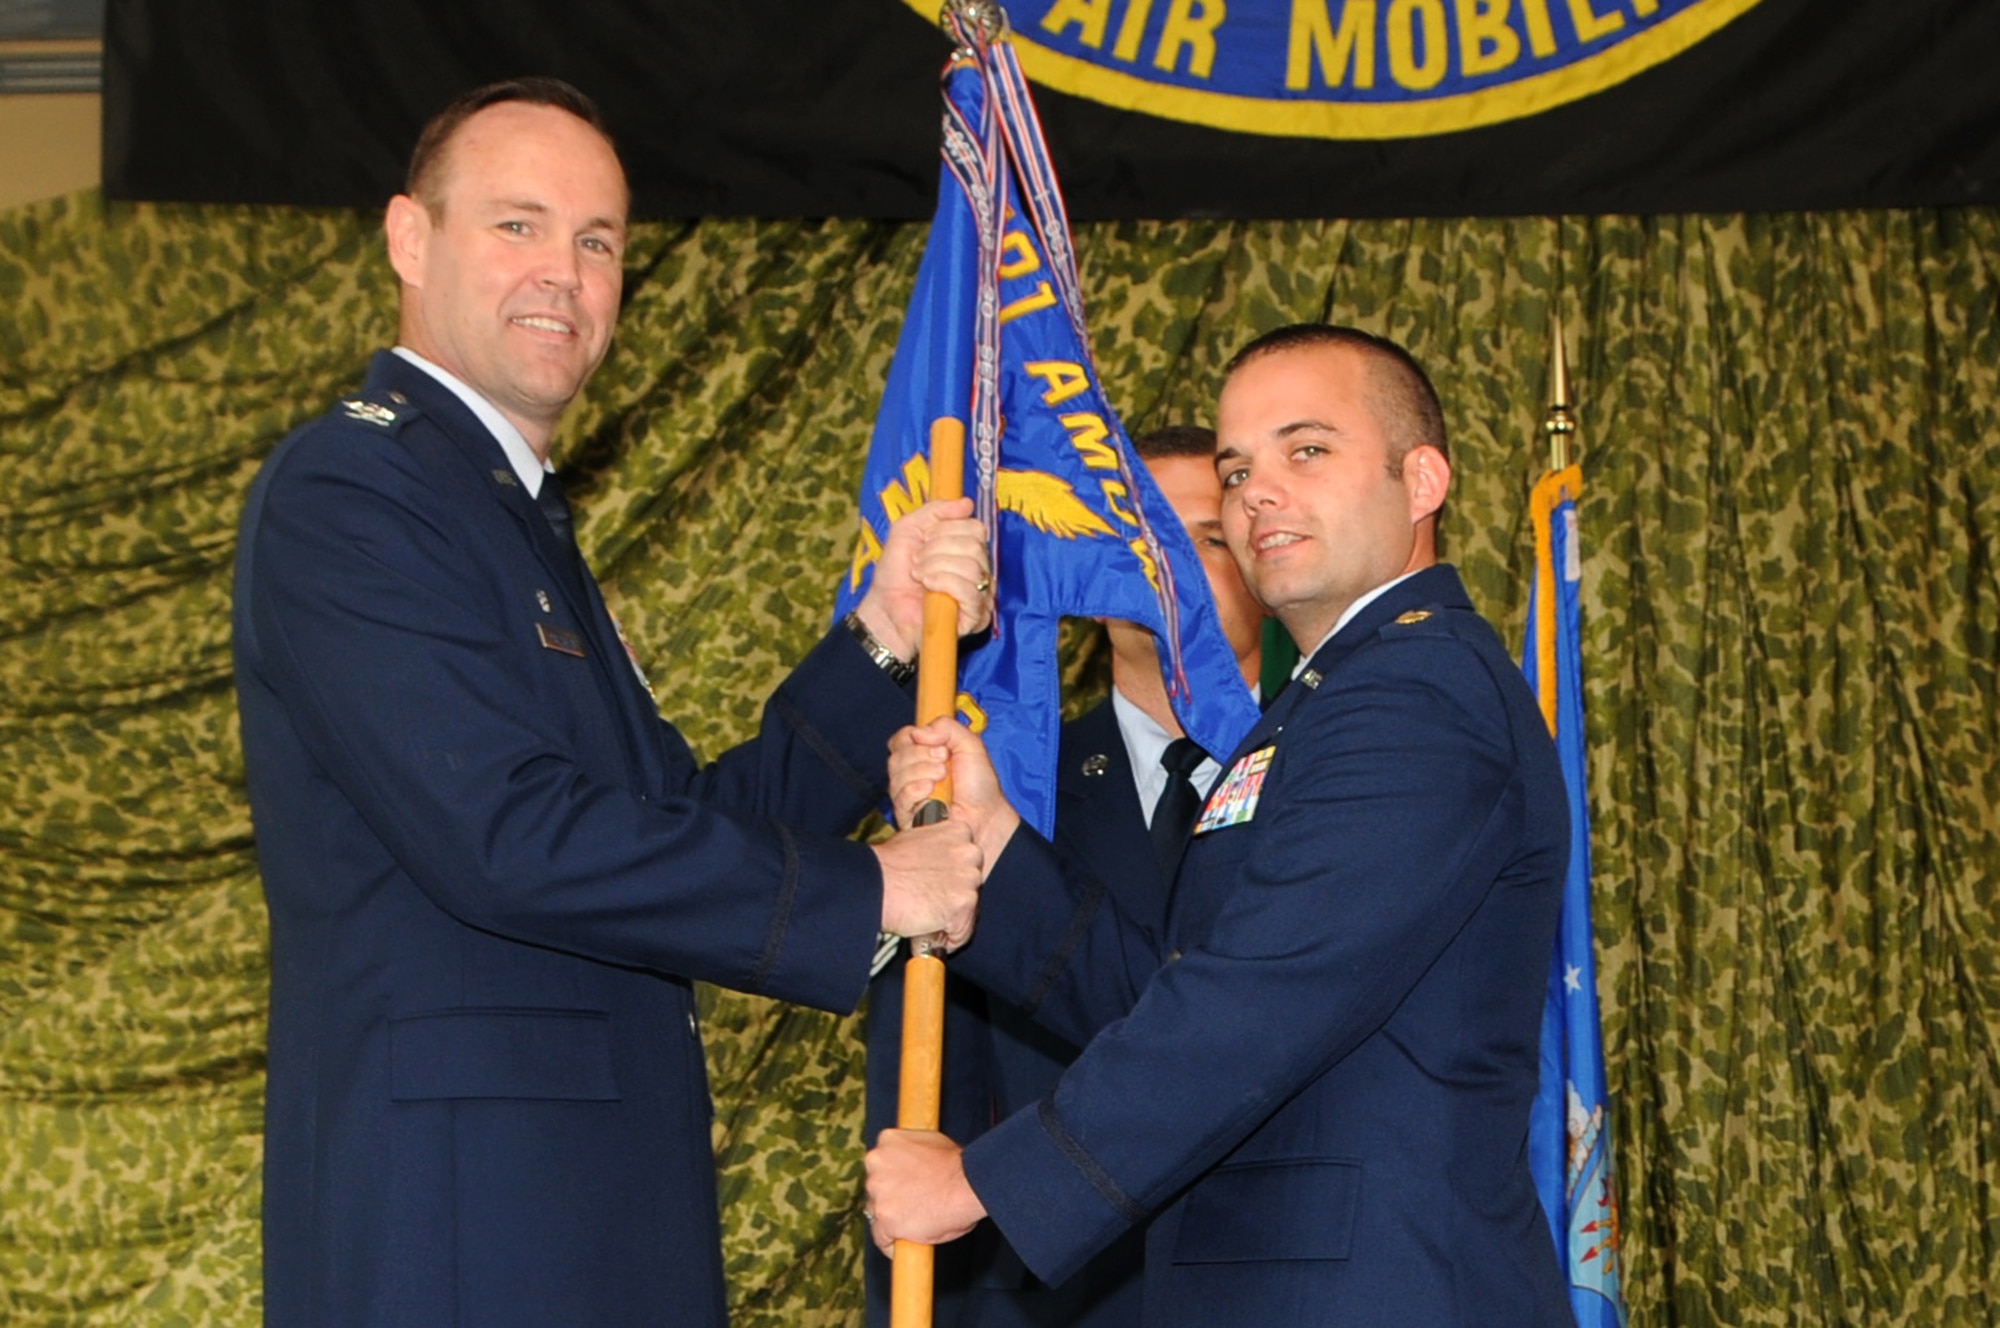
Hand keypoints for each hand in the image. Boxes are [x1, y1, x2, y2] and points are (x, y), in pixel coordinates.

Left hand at [853, 498, 990, 659]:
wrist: (884, 609)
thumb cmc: (895, 573)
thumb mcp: (908, 529)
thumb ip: (935, 511)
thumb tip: (966, 503)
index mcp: (968, 549)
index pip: (976, 528)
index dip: (947, 530)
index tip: (924, 541)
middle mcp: (980, 570)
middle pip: (974, 545)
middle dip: (937, 549)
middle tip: (918, 562)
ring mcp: (981, 594)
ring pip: (971, 566)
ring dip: (936, 567)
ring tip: (920, 576)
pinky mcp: (976, 616)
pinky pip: (970, 589)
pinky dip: (944, 582)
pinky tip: (929, 586)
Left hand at [864, 1129, 985, 1254]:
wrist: (967, 1183)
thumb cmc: (958, 1166)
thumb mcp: (931, 1143)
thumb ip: (912, 1153)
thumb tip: (912, 1163)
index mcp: (887, 1140)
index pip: (879, 1163)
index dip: (891, 1178)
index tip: (901, 1187)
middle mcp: (876, 1162)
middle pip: (874, 1186)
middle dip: (889, 1197)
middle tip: (911, 1206)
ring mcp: (878, 1191)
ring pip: (875, 1212)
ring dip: (890, 1219)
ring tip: (914, 1224)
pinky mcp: (884, 1217)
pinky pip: (881, 1238)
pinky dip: (891, 1245)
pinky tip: (904, 1246)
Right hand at [872, 819, 981, 952]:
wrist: (872, 886)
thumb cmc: (885, 866)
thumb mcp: (914, 840)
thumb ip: (937, 848)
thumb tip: (940, 861)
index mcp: (959, 832)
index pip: (969, 858)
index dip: (953, 874)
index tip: (941, 882)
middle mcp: (968, 853)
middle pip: (973, 882)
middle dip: (955, 895)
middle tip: (932, 900)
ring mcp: (968, 880)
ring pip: (970, 908)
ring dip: (951, 917)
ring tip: (927, 917)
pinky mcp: (963, 905)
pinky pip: (963, 931)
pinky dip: (948, 937)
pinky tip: (929, 931)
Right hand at [888, 719, 1020, 872]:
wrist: (986, 814)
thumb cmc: (980, 786)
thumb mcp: (970, 744)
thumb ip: (947, 726)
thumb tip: (918, 731)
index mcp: (924, 754)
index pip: (901, 739)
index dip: (912, 736)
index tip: (936, 742)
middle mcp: (913, 773)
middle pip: (896, 756)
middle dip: (922, 755)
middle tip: (944, 761)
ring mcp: (909, 793)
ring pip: (897, 775)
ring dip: (923, 772)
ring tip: (943, 778)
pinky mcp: (907, 813)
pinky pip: (900, 796)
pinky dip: (916, 790)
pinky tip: (931, 791)